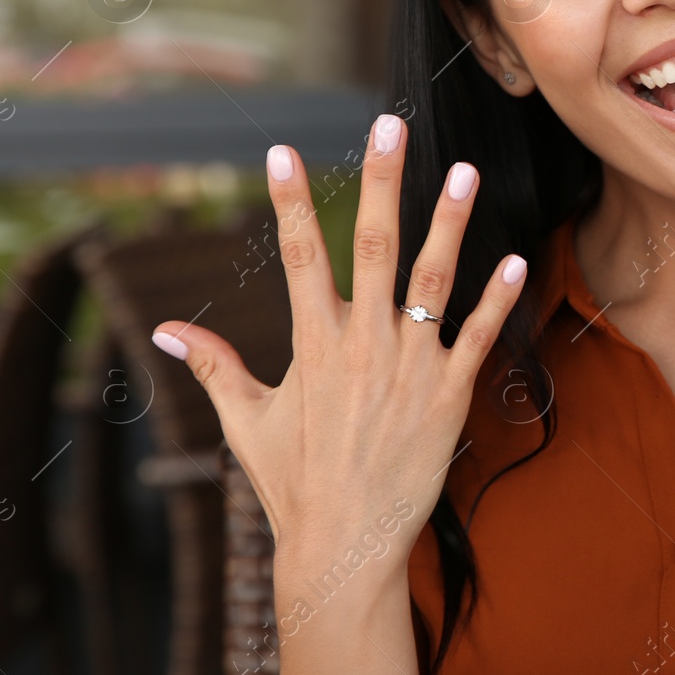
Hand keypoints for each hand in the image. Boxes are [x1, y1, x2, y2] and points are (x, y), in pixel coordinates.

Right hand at [149, 114, 526, 559]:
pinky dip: (498, 299)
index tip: (286, 150)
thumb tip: (159, 331)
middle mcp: (363, 344)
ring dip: (450, 223)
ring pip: (433, 280)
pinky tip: (515, 259)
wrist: (345, 548)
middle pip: (372, 247)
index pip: (298, 256)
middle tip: (390, 126)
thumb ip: (211, 367)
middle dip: (381, 182)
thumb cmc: (293, 486)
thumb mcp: (245, 422)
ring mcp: (410, 366)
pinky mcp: (450, 395)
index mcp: (312, 345)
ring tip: (465, 172)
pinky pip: (479, 337)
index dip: (291, 201)